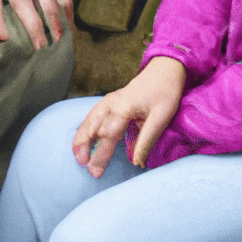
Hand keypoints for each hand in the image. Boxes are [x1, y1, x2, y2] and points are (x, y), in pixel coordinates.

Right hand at [72, 56, 185, 176]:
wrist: (164, 69)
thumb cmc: (165, 92)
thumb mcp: (161, 117)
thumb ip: (146, 140)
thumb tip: (137, 162)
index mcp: (123, 108)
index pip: (107, 135)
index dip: (100, 154)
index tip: (95, 171)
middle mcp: (112, 103)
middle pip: (93, 127)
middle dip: (85, 146)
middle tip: (82, 165)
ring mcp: (110, 100)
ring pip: (90, 119)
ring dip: (81, 136)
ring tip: (76, 154)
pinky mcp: (111, 100)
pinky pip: (93, 114)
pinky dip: (85, 126)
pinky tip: (83, 136)